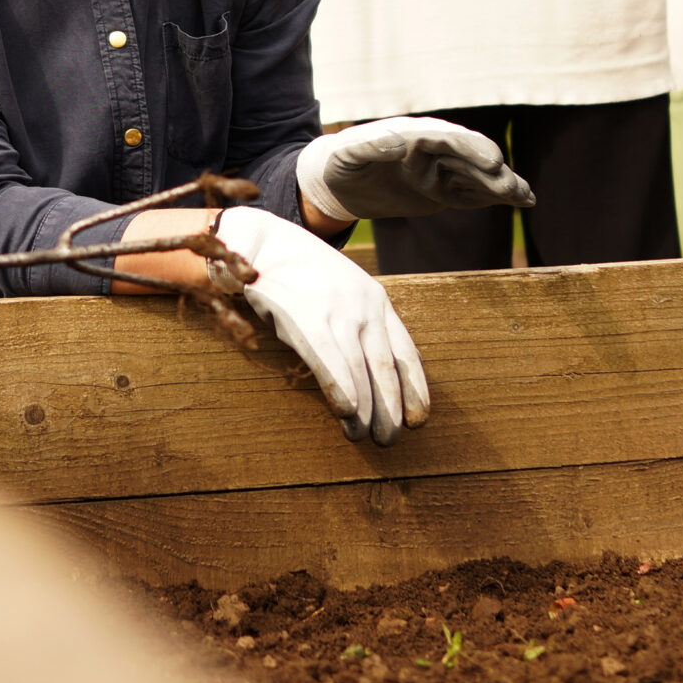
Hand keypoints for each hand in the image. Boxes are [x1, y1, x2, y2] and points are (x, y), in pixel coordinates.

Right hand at [215, 208, 427, 444]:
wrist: (264, 243)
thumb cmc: (303, 274)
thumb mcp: (344, 290)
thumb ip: (361, 323)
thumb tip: (371, 372)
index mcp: (378, 301)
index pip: (407, 353)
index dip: (415, 390)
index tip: (419, 421)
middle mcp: (365, 308)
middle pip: (386, 370)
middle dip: (391, 410)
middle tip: (388, 440)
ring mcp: (337, 313)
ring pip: (361, 373)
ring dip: (365, 411)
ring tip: (362, 436)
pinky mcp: (306, 320)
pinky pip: (330, 363)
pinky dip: (342, 390)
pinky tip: (346, 412)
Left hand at [296, 116, 534, 223]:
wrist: (338, 180)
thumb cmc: (340, 161)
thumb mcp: (346, 155)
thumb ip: (368, 147)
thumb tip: (395, 143)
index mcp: (413, 135)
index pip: (448, 139)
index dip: (471, 149)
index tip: (492, 161)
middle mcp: (432, 150)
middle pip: (468, 157)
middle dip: (492, 170)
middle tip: (512, 184)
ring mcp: (440, 170)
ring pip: (476, 176)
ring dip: (501, 185)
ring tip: (526, 196)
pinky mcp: (442, 191)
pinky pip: (471, 194)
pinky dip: (494, 197)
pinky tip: (520, 201)